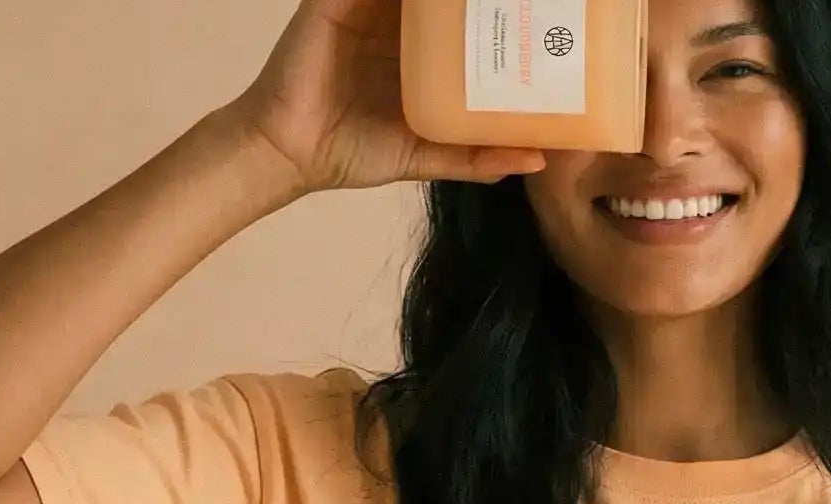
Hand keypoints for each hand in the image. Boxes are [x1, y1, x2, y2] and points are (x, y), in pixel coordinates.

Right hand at [224, 0, 547, 196]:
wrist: (293, 152)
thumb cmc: (354, 152)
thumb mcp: (427, 157)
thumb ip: (476, 158)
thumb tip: (537, 160)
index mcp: (415, 53)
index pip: (460, 21)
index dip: (492, 13)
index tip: (534, 13)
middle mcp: (393, 25)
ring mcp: (365, 7)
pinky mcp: (337, 0)